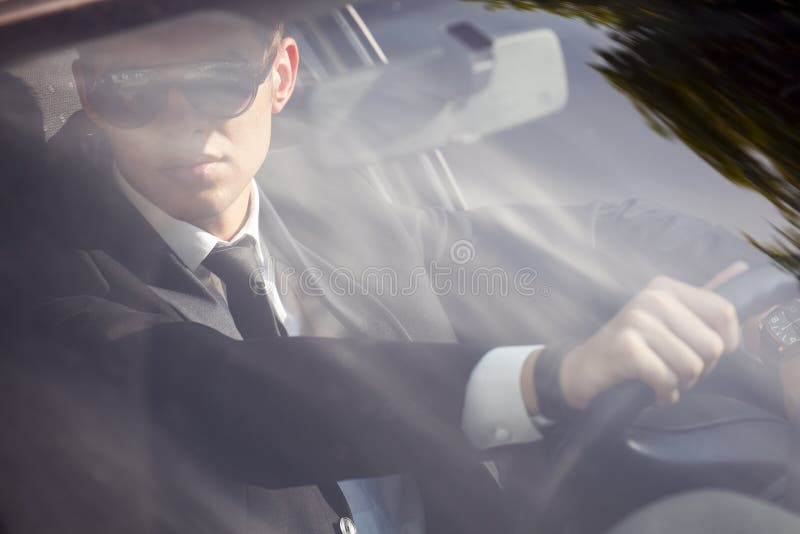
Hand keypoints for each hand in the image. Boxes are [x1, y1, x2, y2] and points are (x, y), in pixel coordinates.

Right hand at [559, 262, 747, 408]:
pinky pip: (668, 380)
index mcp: (666, 287)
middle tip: (673, 369)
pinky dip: (664, 396)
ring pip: (692, 366)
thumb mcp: (668, 319)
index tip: (698, 353)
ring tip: (660, 379)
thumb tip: (742, 267)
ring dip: (680, 384)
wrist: (583, 370)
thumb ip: (703, 299)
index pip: (724, 312)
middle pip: (712, 345)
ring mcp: (637, 320)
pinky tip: (651, 392)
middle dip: (699, 370)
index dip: (723, 344)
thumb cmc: (633, 348)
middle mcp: (652, 297)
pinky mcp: (627, 347)